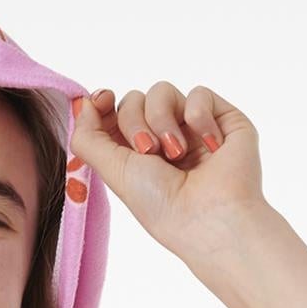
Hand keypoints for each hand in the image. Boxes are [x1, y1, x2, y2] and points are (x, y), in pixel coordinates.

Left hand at [69, 82, 268, 264]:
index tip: (103, 100)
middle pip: (134, 100)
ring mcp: (192, 129)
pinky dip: (198, 116)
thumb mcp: (112, 172)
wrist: (209, 216)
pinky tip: (208, 144)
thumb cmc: (161, 205)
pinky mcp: (222, 119)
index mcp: (135, 157)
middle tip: (149, 153)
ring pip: (162, 91)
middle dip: (134, 123)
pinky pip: (199, 93)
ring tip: (176, 153)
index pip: (114, 115)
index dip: (104, 104)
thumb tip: (84, 102)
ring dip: (162, 120)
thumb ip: (88, 138)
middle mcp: (163, 140)